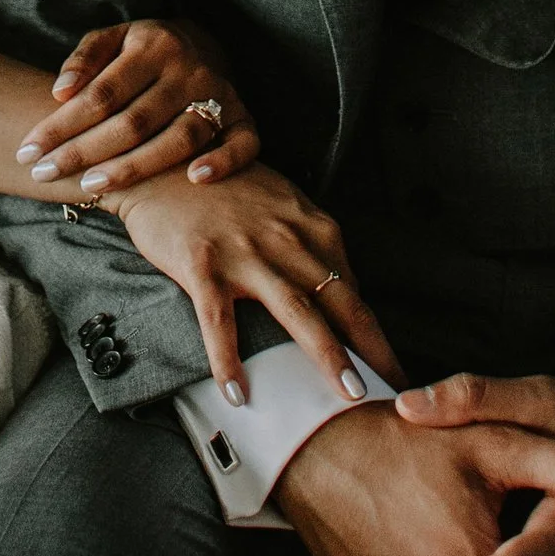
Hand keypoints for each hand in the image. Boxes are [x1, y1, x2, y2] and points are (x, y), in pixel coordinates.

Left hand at [15, 20, 258, 194]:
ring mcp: (221, 94)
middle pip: (134, 121)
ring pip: (180, 138)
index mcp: (153, 46)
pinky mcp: (245, 118)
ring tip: (92, 186)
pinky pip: (243, 144)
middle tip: (45, 174)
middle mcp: (189, 69)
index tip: (28, 150)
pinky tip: (193, 180)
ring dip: (135, 167)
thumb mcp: (112, 38)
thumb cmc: (143, 50)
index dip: (62, 124)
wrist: (206, 41)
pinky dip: (222, 162)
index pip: (102, 93)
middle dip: (85, 152)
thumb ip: (84, 59)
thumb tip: (59, 91)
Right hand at [103, 162, 397, 401]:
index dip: (373, 328)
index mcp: (306, 223)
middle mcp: (283, 237)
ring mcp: (243, 251)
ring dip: (328, 354)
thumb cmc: (221, 186)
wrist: (160, 160)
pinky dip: (228, 359)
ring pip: (296, 310)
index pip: (351, 284)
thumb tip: (340, 286)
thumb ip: (309, 239)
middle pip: (339, 299)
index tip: (388, 364)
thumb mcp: (277, 201)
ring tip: (350, 395)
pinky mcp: (201, 263)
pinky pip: (219, 320)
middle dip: (371, 346)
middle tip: (394, 388)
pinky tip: (237, 395)